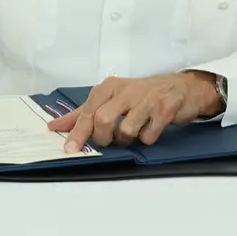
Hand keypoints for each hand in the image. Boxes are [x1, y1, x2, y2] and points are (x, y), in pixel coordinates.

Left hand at [48, 72, 222, 151]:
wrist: (181, 87)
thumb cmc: (141, 95)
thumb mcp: (110, 98)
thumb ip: (83, 113)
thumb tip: (55, 126)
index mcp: (109, 86)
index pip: (88, 111)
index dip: (78, 132)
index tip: (70, 149)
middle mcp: (126, 90)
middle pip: (103, 120)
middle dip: (103, 138)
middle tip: (109, 140)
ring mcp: (147, 99)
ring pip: (126, 130)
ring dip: (127, 139)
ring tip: (133, 131)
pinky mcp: (165, 109)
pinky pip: (148, 136)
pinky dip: (147, 138)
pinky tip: (150, 128)